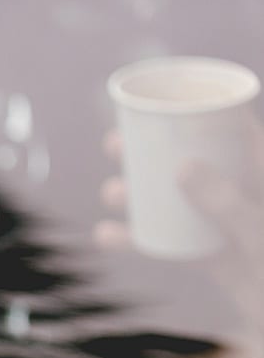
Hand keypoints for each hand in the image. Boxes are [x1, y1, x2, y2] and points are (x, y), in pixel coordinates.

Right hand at [95, 125, 263, 334]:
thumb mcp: (258, 234)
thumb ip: (226, 202)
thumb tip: (182, 166)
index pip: (240, 132)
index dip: (205, 112)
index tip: (164, 100)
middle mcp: (247, 197)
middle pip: (196, 162)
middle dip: (151, 153)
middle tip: (114, 144)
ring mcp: (228, 227)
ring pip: (176, 201)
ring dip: (137, 196)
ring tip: (110, 194)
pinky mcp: (215, 257)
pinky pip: (170, 242)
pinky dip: (137, 241)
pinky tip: (107, 236)